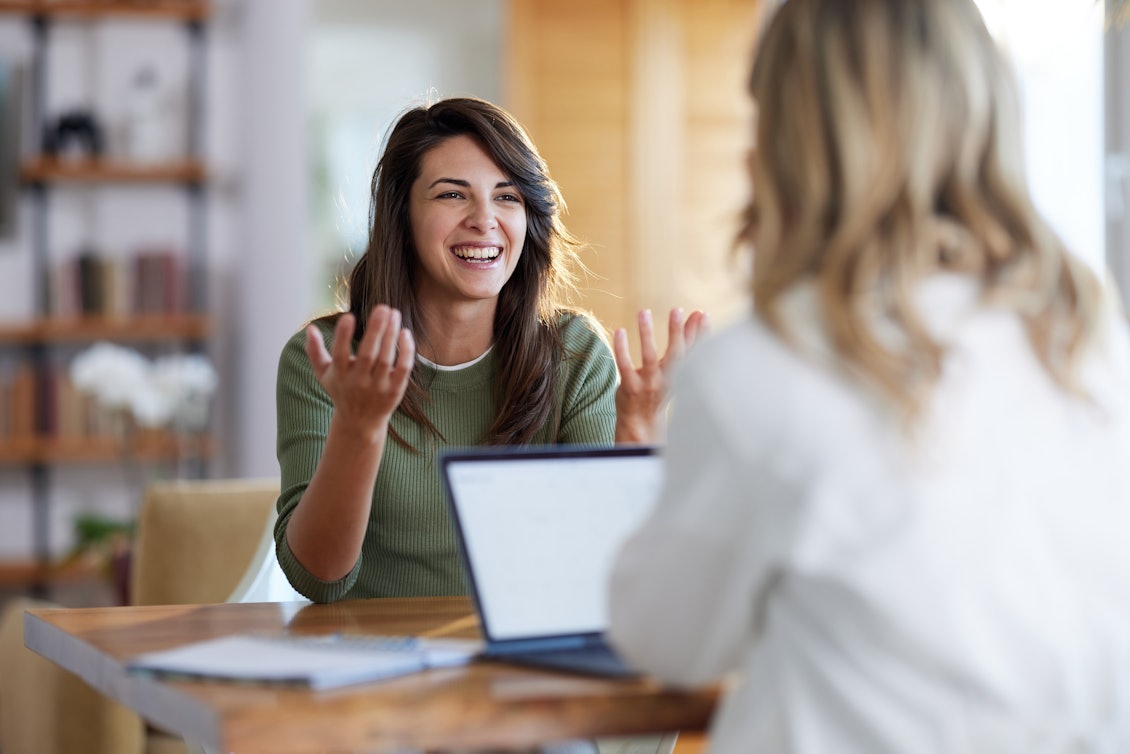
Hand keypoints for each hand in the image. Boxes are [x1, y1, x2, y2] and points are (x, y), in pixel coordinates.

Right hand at [305, 305, 415, 442]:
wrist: (360, 423)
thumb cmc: (341, 391)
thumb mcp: (324, 374)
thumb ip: (315, 351)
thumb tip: (310, 327)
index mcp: (340, 375)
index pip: (339, 354)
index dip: (343, 336)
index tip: (348, 315)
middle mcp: (358, 382)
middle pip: (367, 354)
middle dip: (375, 330)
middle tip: (383, 307)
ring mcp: (378, 388)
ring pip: (386, 359)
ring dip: (391, 334)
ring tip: (393, 313)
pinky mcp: (395, 392)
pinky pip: (403, 369)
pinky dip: (406, 351)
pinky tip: (405, 332)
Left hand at [613, 307, 708, 443]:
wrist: (642, 422)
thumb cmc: (660, 387)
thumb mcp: (676, 367)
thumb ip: (686, 341)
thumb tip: (699, 314)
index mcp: (680, 373)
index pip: (692, 351)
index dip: (699, 334)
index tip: (702, 314)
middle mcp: (667, 379)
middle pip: (675, 354)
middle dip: (677, 332)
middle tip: (677, 310)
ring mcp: (648, 384)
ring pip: (649, 357)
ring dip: (647, 334)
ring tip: (644, 312)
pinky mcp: (629, 387)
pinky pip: (625, 366)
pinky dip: (622, 349)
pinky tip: (620, 331)